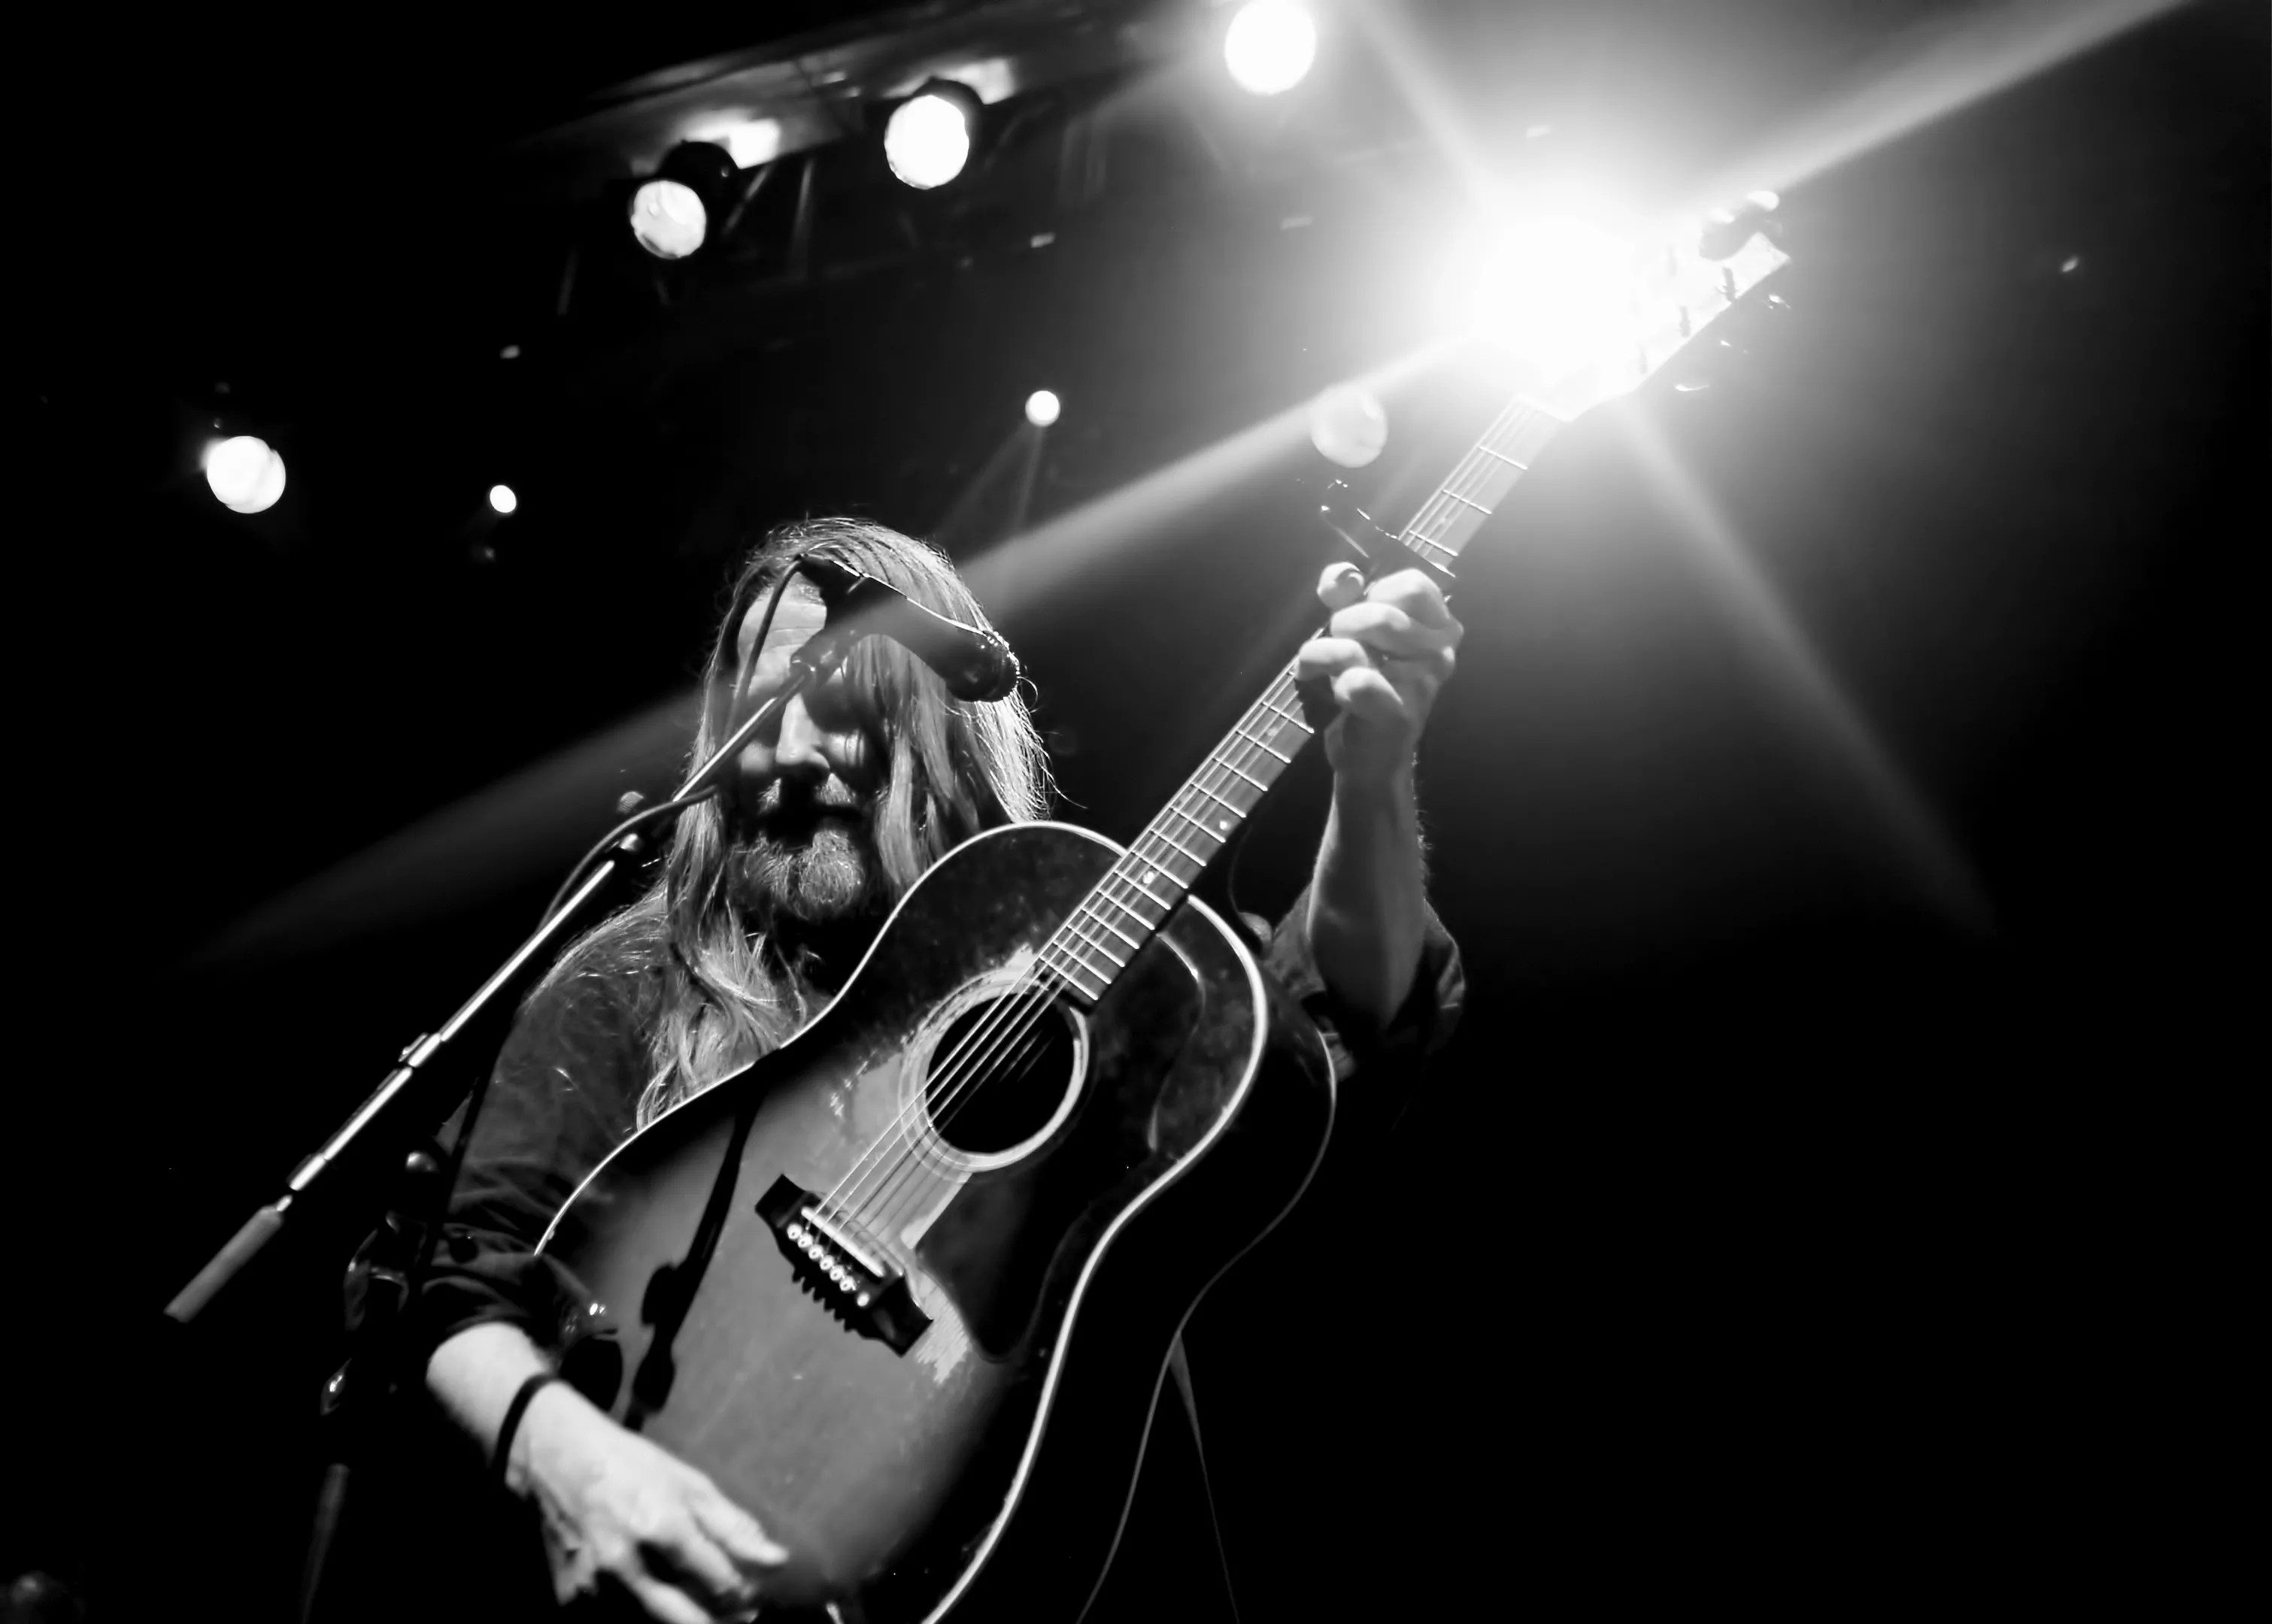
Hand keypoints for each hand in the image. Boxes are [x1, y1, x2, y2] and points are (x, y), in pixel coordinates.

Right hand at [518, 1383, 788, 1621]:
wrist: (554, 1459)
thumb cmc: (630, 1465)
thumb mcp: (688, 1482)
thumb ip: (733, 1526)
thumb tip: (777, 1560)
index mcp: (660, 1526)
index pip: (718, 1582)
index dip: (743, 1595)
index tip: (753, 1597)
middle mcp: (625, 1563)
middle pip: (686, 1619)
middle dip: (718, 1623)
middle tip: (737, 1620)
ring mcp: (594, 1587)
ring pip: (652, 1623)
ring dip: (683, 1619)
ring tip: (701, 1608)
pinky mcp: (571, 1600)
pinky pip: (618, 1618)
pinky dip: (642, 1613)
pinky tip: (656, 1594)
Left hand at [1296, 564, 1462, 786]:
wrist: (1369, 757)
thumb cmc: (1366, 687)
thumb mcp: (1355, 631)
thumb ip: (1347, 594)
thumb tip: (1344, 576)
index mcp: (1440, 629)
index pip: (1412, 585)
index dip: (1375, 590)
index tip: (1360, 609)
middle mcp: (1440, 655)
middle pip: (1382, 614)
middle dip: (1344, 624)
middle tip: (1338, 643)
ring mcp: (1422, 687)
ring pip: (1358, 646)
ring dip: (1326, 652)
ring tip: (1328, 667)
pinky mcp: (1397, 716)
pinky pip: (1355, 680)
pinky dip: (1331, 680)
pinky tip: (1333, 690)